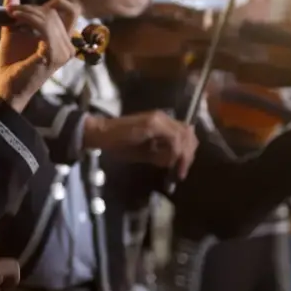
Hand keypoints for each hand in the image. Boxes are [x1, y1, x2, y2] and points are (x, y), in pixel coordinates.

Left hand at [0, 0, 81, 111]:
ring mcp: (64, 51)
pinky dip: (28, 18)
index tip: (23, 9)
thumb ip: (16, 13)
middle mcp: (68, 45)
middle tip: (11, 12)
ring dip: (28, 11)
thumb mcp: (13, 33)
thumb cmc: (11, 65)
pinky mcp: (54, 54)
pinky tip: (15, 18)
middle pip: (57, 11)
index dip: (48, 4)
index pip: (68, 11)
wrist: (6, 88)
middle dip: (32, 7)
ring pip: (50, 16)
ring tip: (11, 14)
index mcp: (63, 40)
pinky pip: (44, 26)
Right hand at [84, 111, 198, 178]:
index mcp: (163, 123)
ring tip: (175, 170)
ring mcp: (159, 119)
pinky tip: (166, 163)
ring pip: (183, 136)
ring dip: (182, 155)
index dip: (188, 152)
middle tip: (181, 172)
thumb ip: (162, 153)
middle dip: (188, 155)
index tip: (182, 169)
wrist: (103, 135)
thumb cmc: (120, 144)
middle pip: (188, 134)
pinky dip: (173, 152)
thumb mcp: (147, 152)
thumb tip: (176, 161)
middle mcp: (164, 118)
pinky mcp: (153, 124)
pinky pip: (173, 138)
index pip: (185, 134)